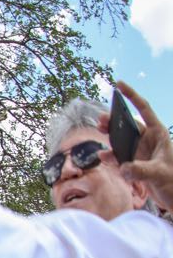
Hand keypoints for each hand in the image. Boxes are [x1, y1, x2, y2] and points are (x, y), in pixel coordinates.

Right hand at [97, 81, 172, 210]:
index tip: (118, 84)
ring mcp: (140, 152)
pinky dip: (110, 156)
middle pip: (128, 125)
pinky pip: (118, 157)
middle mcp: (148, 141)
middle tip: (100, 120)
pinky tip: (103, 156)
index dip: (131, 96)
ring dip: (109, 137)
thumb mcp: (159, 174)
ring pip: (121, 140)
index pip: (144, 109)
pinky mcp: (134, 165)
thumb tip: (122, 168)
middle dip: (114, 121)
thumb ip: (140, 170)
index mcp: (158, 134)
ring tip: (98, 132)